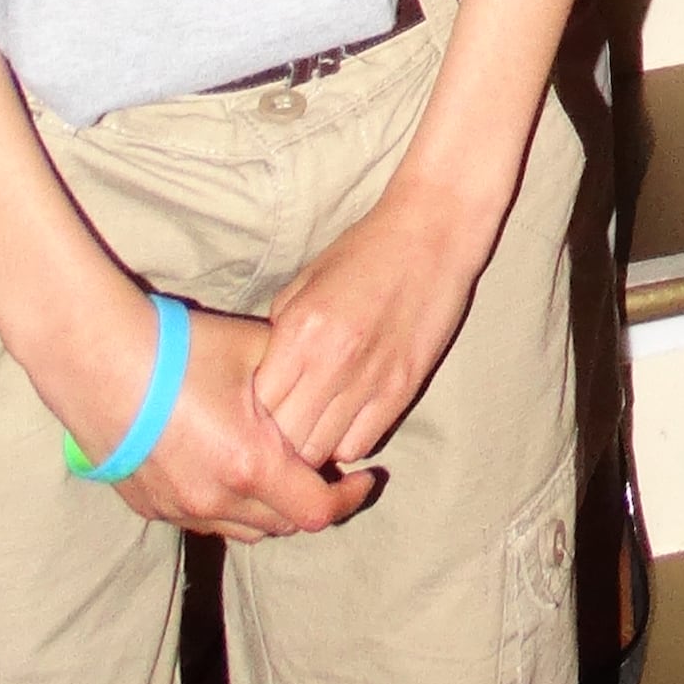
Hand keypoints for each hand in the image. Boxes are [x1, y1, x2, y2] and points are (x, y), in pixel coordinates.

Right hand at [90, 301, 359, 543]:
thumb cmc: (182, 351)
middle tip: (324, 468)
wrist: (99, 361)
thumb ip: (298, 379)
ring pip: (243, 529)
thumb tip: (325, 387)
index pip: (318, 511)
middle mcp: (216, 501)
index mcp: (251, 466)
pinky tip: (230, 470)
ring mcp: (180, 510)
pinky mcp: (151, 507)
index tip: (366, 477)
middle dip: (311, 500)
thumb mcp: (256, 351)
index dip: (349, 498)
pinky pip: (205, 521)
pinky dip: (230, 506)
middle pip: (283, 525)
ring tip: (280, 471)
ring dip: (270, 509)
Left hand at [252, 184, 496, 480]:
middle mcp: (332, 361)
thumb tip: (262, 379)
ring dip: (310, 445)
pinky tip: (344, 421)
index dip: (251, 417)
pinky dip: (345, 442)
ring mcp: (371, 379)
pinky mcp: (403, 388)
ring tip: (311, 426)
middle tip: (280, 427)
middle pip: (285, 440)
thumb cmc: (364, 251)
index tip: (255, 411)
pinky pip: (360, 444)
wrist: (433, 232)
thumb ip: (278, 334)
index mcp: (300, 331)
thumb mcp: (304, 282)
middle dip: (276, 441)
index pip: (257, 407)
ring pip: (320, 451)